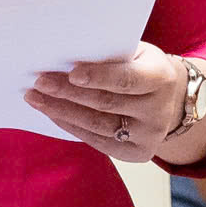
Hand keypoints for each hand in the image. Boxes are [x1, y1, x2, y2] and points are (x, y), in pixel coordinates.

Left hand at [26, 42, 187, 163]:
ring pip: (97, 125)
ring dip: (61, 111)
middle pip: (106, 103)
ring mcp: (149, 136)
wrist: (170, 98)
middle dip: (68, 92)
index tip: (71, 73)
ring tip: (35, 98)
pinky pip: (98, 141)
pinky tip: (52, 113)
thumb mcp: (135, 53)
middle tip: (39, 82)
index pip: (127, 79)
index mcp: (160, 78)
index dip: (99, 76)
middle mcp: (159, 111)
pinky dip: (71, 126)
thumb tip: (63, 54)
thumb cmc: (141, 67)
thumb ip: (109, 54)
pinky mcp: (137, 154)